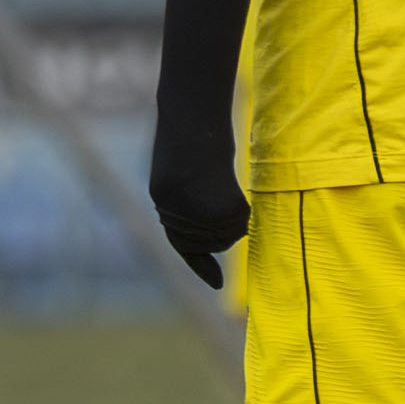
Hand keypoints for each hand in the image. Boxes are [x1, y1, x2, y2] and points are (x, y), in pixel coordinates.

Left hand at [149, 133, 248, 289]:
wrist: (192, 119)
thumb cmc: (189, 137)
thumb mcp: (181, 172)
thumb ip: (188, 199)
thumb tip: (210, 228)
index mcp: (162, 201)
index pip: (182, 245)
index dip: (200, 265)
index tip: (218, 284)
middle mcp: (174, 215)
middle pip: (210, 243)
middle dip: (223, 230)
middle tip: (227, 198)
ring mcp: (195, 216)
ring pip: (227, 235)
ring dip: (233, 218)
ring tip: (226, 187)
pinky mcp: (217, 210)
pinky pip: (240, 223)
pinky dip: (242, 211)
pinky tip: (233, 188)